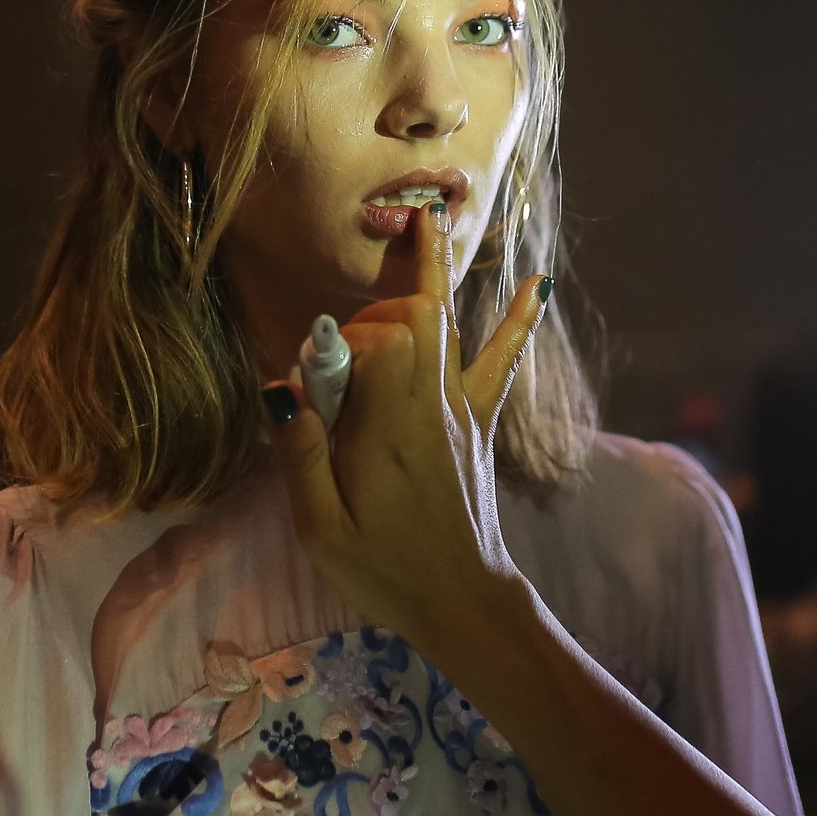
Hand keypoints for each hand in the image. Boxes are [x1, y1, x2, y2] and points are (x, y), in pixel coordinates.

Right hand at [260, 202, 552, 657]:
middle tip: (364, 285)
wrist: (465, 602)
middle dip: (385, 294)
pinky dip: (516, 320)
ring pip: (452, 324)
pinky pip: (501, 362)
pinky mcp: (477, 423)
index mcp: (388, 431)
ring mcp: (460, 411)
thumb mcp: (322, 530)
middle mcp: (431, 407)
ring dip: (436, 269)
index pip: (378, 345)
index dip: (344, 341)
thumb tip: (279, 388)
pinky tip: (536, 283)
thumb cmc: (386, 571)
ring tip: (428, 213)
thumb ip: (303, 455)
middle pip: (417, 319)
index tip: (314, 375)